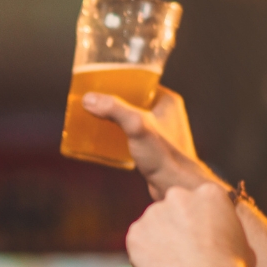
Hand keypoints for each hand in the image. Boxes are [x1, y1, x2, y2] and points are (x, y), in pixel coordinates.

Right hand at [83, 87, 218, 200]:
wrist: (177, 187)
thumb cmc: (166, 157)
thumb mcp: (137, 127)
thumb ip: (115, 110)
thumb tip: (90, 98)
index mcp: (167, 100)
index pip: (140, 81)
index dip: (119, 79)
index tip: (100, 80)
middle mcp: (166, 113)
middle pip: (132, 98)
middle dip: (112, 99)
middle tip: (92, 99)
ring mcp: (160, 130)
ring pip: (131, 116)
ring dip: (113, 116)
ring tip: (94, 116)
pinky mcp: (153, 147)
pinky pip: (131, 133)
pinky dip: (117, 133)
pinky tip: (104, 138)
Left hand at [125, 183, 254, 266]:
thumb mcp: (243, 243)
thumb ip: (225, 233)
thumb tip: (223, 241)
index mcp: (209, 193)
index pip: (199, 202)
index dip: (200, 223)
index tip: (202, 240)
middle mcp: (178, 195)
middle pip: (174, 209)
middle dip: (177, 227)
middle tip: (185, 253)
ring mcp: (153, 212)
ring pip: (154, 226)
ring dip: (160, 242)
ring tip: (176, 266)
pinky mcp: (136, 231)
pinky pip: (138, 243)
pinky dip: (145, 256)